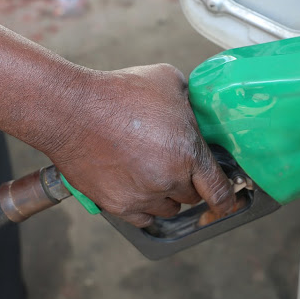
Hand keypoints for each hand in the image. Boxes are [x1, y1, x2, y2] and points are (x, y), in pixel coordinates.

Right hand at [44, 64, 234, 226]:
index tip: (227, 200)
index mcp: (189, 153)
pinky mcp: (117, 205)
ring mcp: (142, 196)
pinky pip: (143, 218)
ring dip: (167, 196)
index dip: (227, 198)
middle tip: (177, 165)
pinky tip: (139, 188)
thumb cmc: (119, 92)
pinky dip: (145, 207)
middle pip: (192, 197)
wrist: (71, 110)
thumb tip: (196, 109)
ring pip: (168, 209)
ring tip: (154, 173)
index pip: (219, 190)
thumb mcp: (169, 81)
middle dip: (189, 183)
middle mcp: (169, 180)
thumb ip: (190, 102)